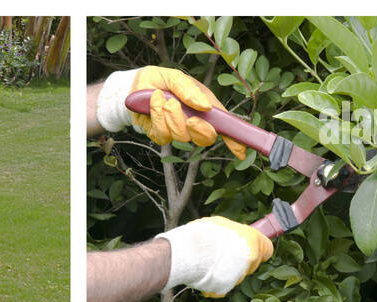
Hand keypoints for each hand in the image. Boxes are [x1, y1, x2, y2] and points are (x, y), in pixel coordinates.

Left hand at [95, 67, 247, 157]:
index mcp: (205, 108)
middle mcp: (193, 122)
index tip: (241, 150)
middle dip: (198, 129)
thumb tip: (204, 107)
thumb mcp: (176, 77)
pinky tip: (154, 103)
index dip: (234, 140)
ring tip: (163, 99)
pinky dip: (158, 117)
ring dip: (172, 117)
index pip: (223, 127)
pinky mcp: (161, 135)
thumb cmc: (161, 80)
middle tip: (190, 117)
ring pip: (182, 136)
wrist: (135, 86)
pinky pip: (163, 135)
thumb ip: (189, 90)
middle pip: (205, 138)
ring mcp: (177, 131)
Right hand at [158, 216, 273, 296]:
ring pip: (238, 275)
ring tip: (214, 261)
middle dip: (241, 261)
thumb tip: (235, 235)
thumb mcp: (222, 224)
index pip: (267, 249)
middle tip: (227, 255)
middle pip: (252, 264)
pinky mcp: (227, 287)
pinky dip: (218, 279)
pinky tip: (208, 271)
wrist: (189, 251)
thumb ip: (235, 234)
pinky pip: (225, 284)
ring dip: (229, 270)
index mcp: (252, 240)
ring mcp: (239, 275)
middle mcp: (250, 259)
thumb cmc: (204, 234)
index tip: (252, 251)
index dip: (259, 250)